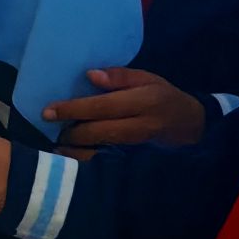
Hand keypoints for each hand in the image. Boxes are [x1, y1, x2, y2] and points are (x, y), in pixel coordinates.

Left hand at [43, 67, 204, 147]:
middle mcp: (141, 126)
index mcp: (144, 102)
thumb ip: (119, 76)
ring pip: (101, 152)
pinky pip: (106, 162)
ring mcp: (139, 147)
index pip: (102, 107)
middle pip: (98, 132)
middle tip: (50, 126)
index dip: (73, 109)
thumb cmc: (163, 97)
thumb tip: (89, 75)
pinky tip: (70, 155)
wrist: (190, 126)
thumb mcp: (147, 78)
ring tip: (58, 145)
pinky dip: (86, 160)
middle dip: (71, 132)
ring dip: (75, 150)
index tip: (48, 111)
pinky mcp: (136, 160)